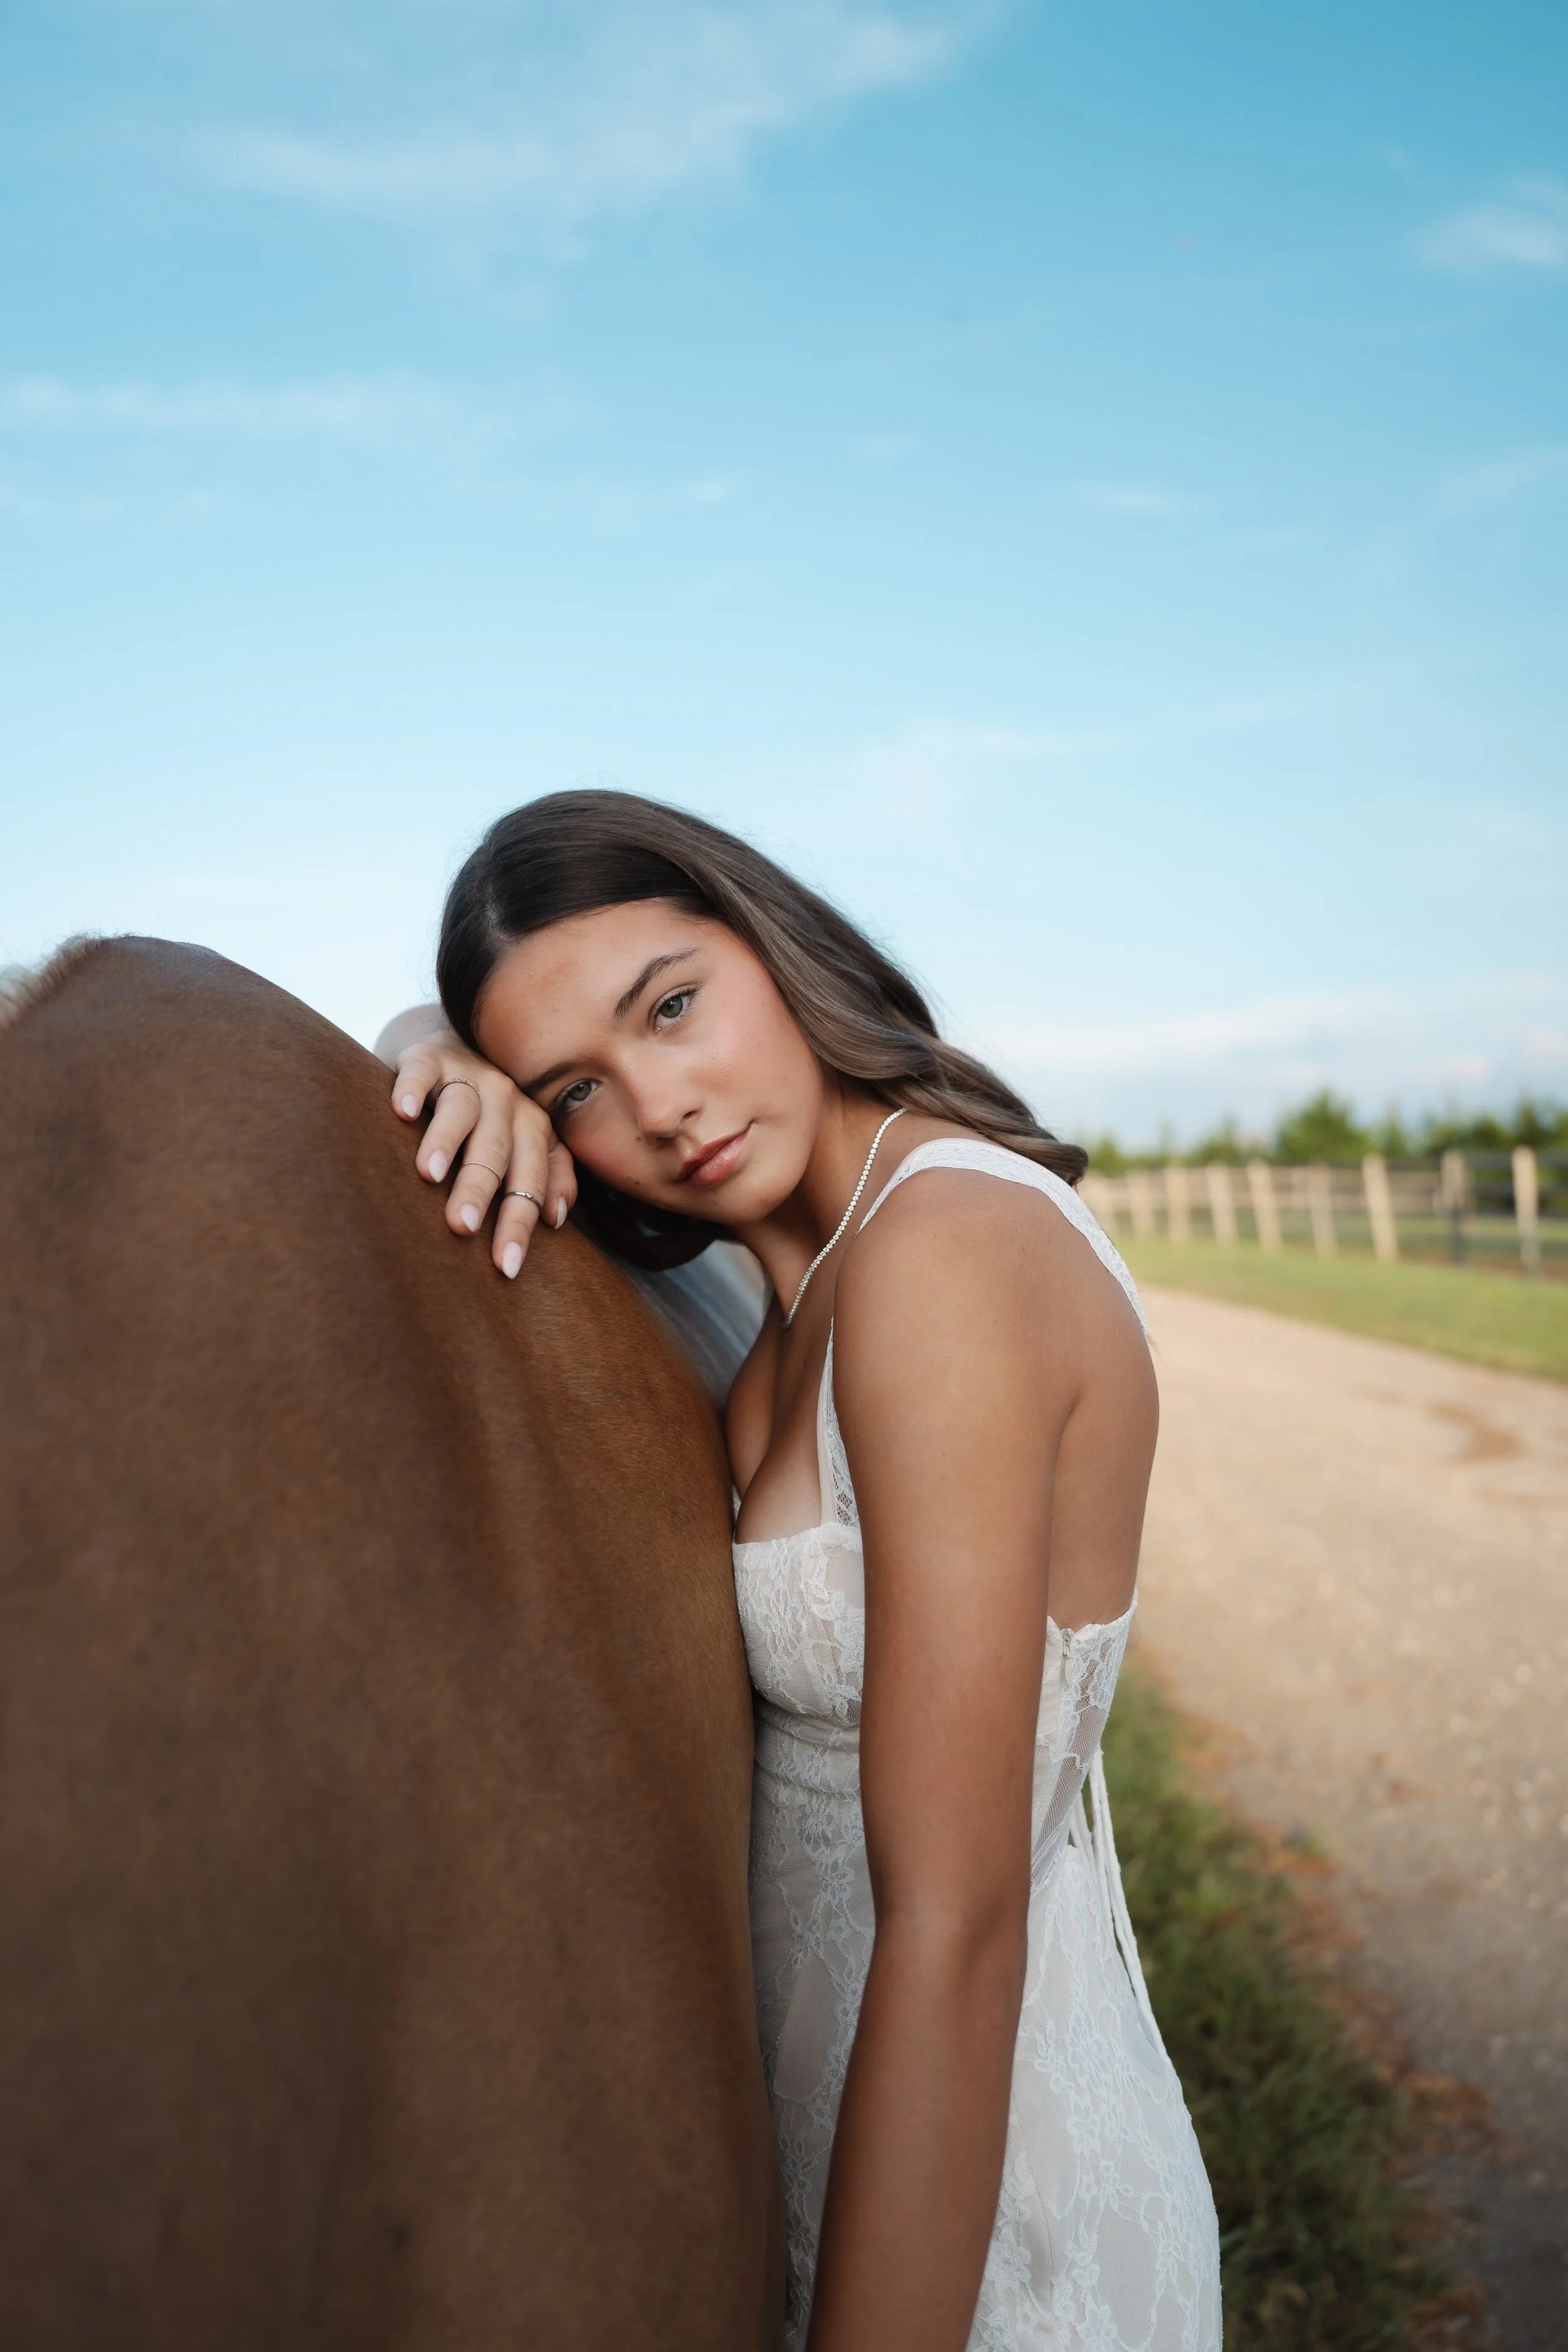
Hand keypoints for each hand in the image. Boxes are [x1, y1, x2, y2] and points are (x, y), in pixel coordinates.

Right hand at [390, 1032, 577, 1277]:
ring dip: (447, 1140)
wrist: (455, 1049)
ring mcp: (469, 1075)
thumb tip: (557, 1218)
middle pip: (497, 1148)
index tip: (504, 1265)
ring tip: (428, 1174)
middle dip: (481, 1187)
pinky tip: (402, 1111)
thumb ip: (548, 1173)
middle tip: (462, 1225)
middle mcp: (506, 1099)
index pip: (531, 1179)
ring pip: (463, 1109)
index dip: (519, 1221)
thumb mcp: (523, 1141)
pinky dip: (412, 1087)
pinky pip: (421, 1070)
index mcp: (533, 1127)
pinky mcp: (428, 1056)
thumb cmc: (489, 1115)